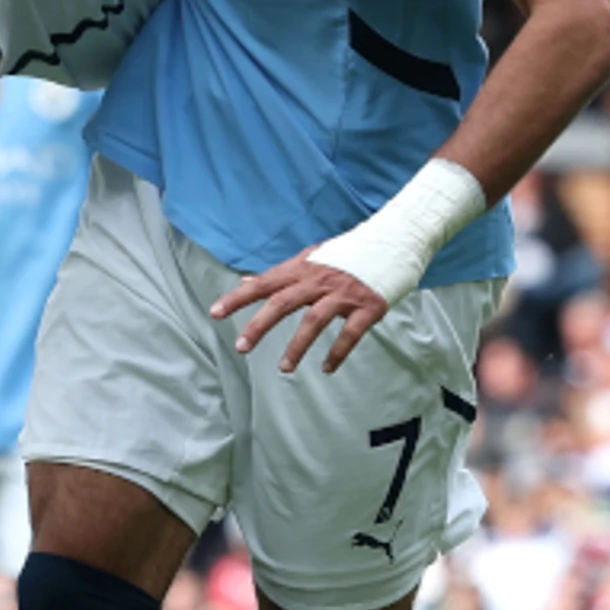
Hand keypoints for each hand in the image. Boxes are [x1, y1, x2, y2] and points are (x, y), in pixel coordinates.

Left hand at [211, 257, 391, 374]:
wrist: (394, 241)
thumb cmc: (348, 253)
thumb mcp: (311, 258)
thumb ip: (281, 273)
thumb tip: (247, 282)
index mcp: (303, 269)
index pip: (264, 283)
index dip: (239, 298)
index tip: (215, 313)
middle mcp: (320, 280)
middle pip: (283, 302)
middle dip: (260, 325)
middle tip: (241, 346)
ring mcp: (344, 293)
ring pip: (315, 320)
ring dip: (297, 346)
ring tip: (284, 369)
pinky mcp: (367, 307)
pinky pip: (350, 333)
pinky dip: (338, 352)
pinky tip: (328, 368)